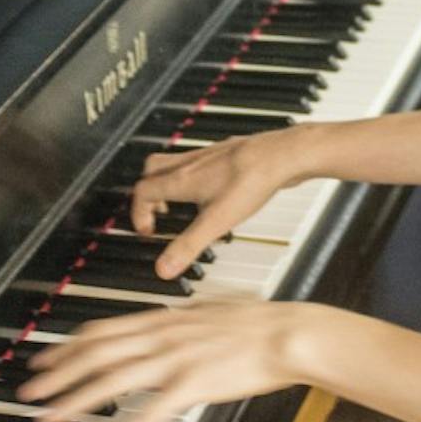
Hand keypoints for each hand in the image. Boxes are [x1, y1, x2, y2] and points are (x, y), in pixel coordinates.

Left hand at [17, 300, 355, 421]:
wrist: (288, 333)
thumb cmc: (257, 324)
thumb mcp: (208, 312)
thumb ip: (178, 322)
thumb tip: (162, 325)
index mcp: (163, 318)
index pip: (102, 330)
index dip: (67, 347)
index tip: (44, 360)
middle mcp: (161, 335)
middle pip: (95, 354)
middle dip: (56, 374)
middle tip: (29, 393)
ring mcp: (175, 358)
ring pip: (111, 379)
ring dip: (75, 400)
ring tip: (50, 417)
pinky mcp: (194, 383)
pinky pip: (150, 413)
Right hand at [131, 125, 314, 278]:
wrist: (281, 155)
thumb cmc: (250, 181)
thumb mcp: (216, 222)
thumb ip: (188, 246)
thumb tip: (163, 268)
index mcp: (181, 179)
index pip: (143, 191)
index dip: (139, 213)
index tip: (149, 231)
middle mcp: (190, 163)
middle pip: (153, 169)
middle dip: (148, 192)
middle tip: (159, 212)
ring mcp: (209, 155)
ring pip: (175, 162)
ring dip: (171, 182)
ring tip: (183, 203)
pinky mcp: (227, 152)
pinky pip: (199, 161)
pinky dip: (195, 175)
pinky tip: (213, 190)